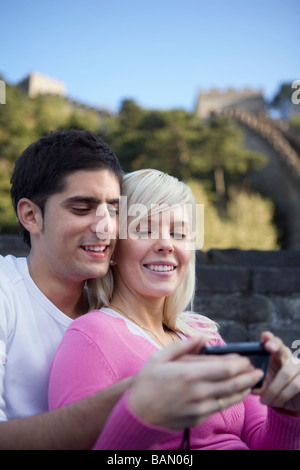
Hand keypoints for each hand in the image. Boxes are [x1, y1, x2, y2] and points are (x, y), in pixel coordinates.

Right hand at [128, 337, 262, 429]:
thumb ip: (183, 346)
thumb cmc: (147, 382)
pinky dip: (231, 400)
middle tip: (257, 370)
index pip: (225, 368)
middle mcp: (197, 392)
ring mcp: (199, 408)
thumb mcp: (160, 358)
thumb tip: (202, 337)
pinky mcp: (198, 419)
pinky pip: (219, 408)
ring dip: (244, 389)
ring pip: (229, 398)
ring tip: (253, 382)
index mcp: (189, 374)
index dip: (239, 363)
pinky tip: (236, 394)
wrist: (137, 413)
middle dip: (248, 376)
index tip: (246, 359)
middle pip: (232, 383)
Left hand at [254, 331, 299, 415]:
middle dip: (274, 345)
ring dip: (273, 389)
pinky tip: (275, 402)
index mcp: (276, 355)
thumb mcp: (263, 385)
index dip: (269, 338)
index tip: (265, 336)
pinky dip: (282, 395)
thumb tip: (249, 384)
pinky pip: (295, 385)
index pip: (273, 342)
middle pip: (282, 348)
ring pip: (286, 373)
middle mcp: (289, 357)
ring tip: (264, 400)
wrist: (289, 403)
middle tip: (268, 347)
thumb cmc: (273, 389)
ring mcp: (299, 367)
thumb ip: (256, 382)